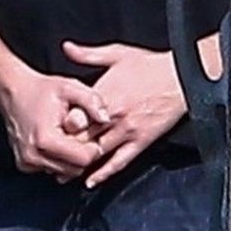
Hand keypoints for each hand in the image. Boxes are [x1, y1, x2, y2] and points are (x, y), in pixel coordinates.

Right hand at [0, 65, 109, 180]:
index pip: (83, 160)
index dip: (94, 148)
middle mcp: (33, 156)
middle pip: (75, 170)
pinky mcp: (24, 166)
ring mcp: (27, 163)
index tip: (93, 134)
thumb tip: (107, 119)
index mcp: (45, 140)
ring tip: (69, 137)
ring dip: (71, 159)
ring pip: (64, 173)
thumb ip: (93, 101)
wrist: (13, 94)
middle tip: (82, 135)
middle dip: (83, 155)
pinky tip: (57, 143)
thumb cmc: (42, 90)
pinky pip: (52, 170)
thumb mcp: (71, 87)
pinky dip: (59, 160)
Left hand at [62, 40, 186, 187]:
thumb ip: (87, 55)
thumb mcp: (117, 54)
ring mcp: (126, 131)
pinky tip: (89, 182)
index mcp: (103, 96)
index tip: (48, 132)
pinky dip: (102, 174)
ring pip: (95, 154)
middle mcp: (112, 117)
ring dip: (77, 165)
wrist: (183, 75)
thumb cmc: (149, 64)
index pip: (72, 119)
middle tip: (48, 159)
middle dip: (63, 150)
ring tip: (61, 174)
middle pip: (80, 139)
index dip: (58, 128)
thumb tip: (65, 47)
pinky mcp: (140, 142)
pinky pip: (118, 163)